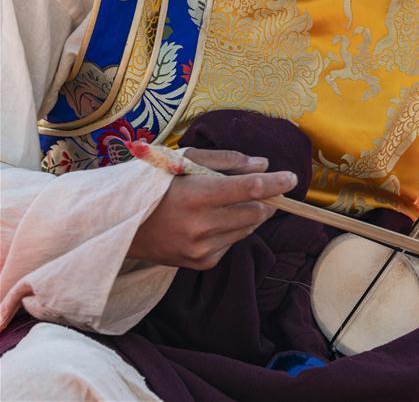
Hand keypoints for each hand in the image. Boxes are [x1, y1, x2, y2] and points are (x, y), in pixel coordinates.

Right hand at [128, 148, 297, 269]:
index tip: (292, 178)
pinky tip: (211, 220)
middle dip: (265, 199)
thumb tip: (263, 165)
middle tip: (260, 187)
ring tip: (225, 201)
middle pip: (256, 212)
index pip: (250, 189)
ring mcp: (202, 249)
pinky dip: (232, 229)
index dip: (276, 183)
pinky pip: (232, 243)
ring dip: (249, 213)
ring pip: (247, 228)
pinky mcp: (202, 263)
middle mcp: (201, 226)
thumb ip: (227, 161)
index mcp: (196, 195)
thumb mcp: (185, 160)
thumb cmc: (155, 184)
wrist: (122, 226)